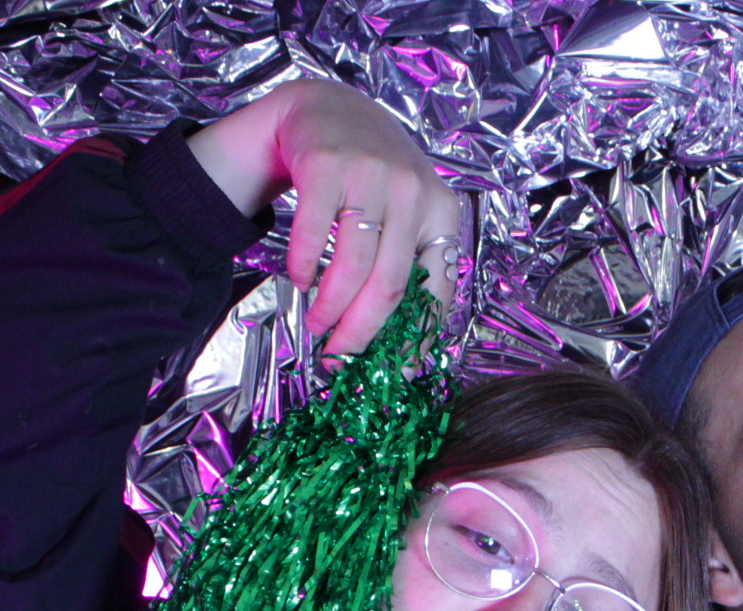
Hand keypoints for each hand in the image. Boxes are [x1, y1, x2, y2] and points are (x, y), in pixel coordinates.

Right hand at [188, 79, 466, 355]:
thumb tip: (399, 344)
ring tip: (317, 325)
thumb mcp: (407, 212)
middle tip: (339, 359)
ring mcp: (372, 176)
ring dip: (330, 307)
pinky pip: (315, 233)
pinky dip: (304, 266)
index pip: (435, 291)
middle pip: (390, 285)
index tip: (390, 371)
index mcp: (441, 213)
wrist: (329, 109)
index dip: (412, 339)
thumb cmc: (372, 176)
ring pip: (353, 265)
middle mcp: (413, 193)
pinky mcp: (329, 165)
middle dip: (361, 333)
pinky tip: (301, 282)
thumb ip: (408, 263)